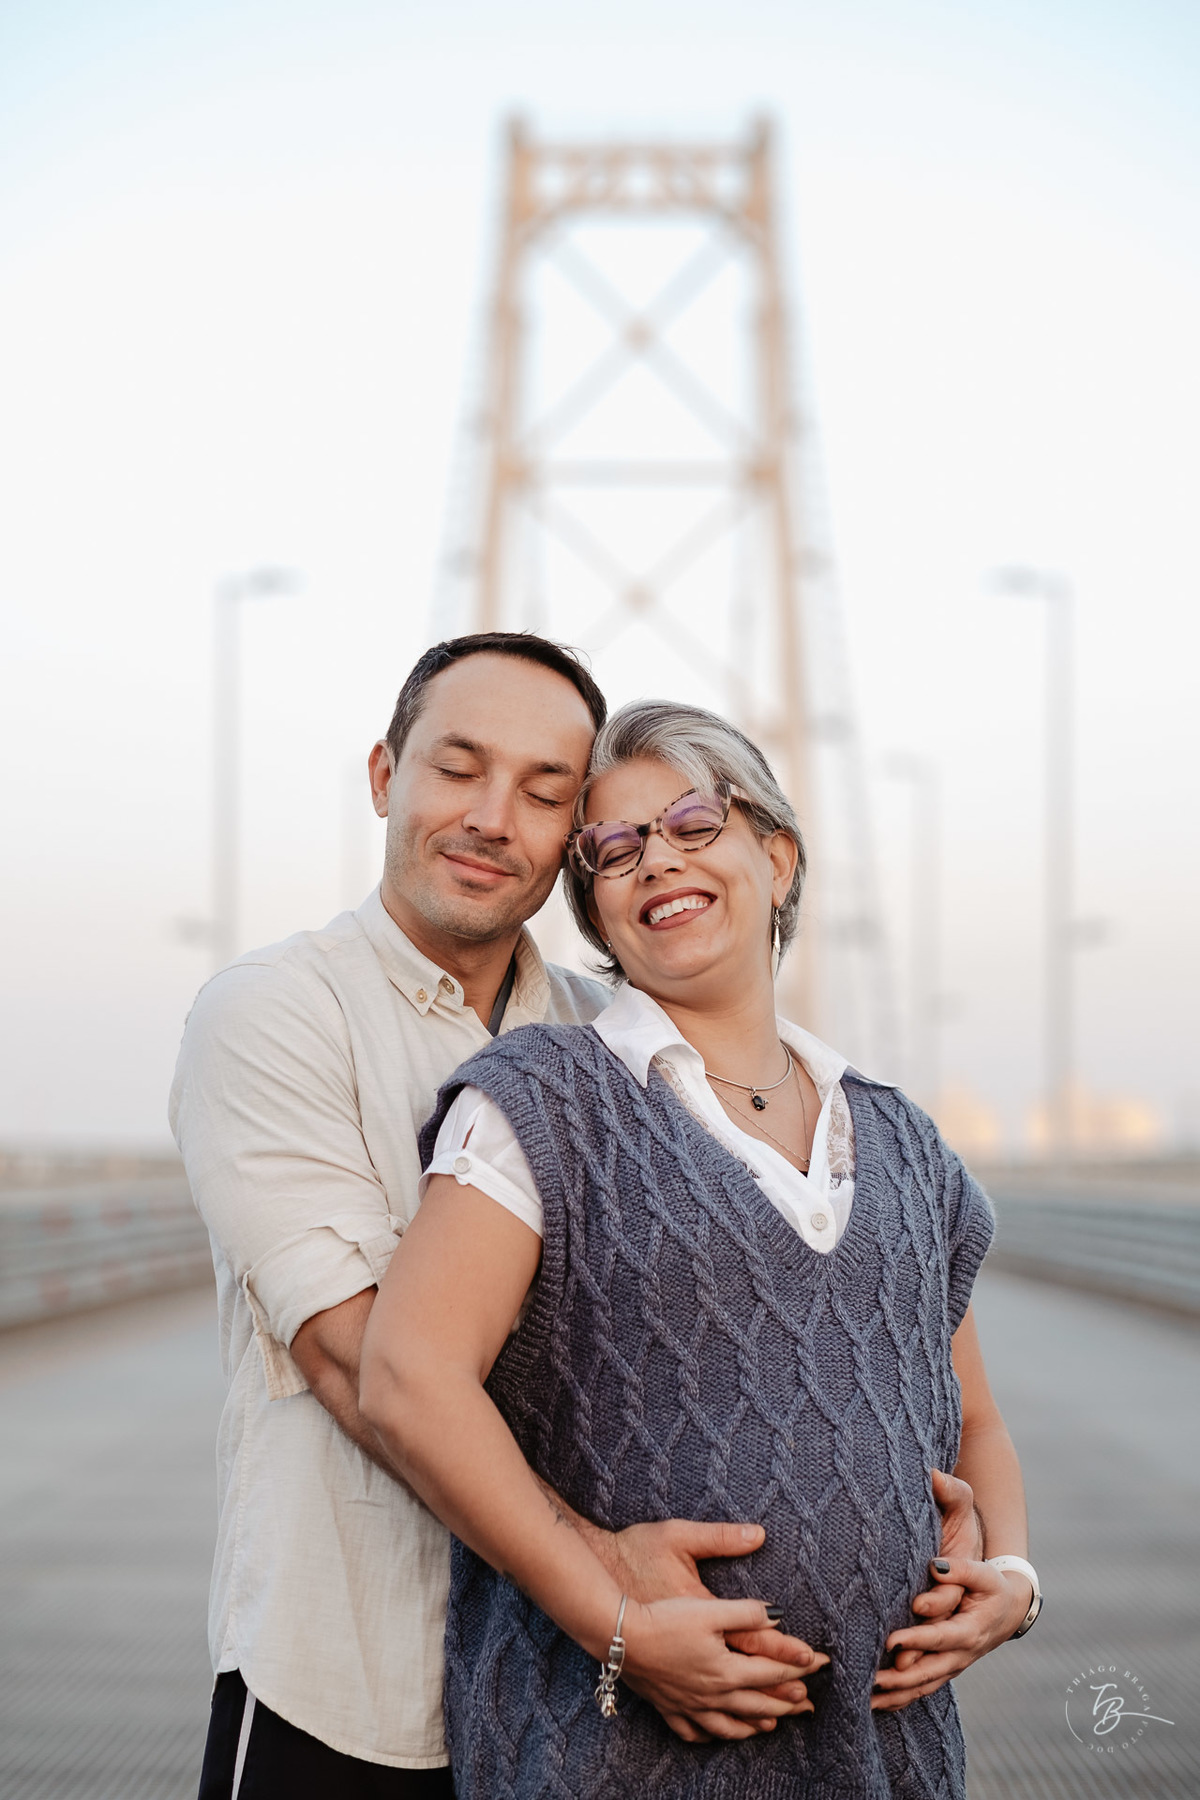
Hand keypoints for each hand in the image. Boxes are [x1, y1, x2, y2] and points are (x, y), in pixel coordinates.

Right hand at [621, 1595, 821, 1743]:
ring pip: (730, 1725)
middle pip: (758, 1703)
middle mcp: (712, 1695)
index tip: (820, 1663)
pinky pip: (695, 1732)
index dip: (799, 1665)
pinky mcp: (668, 1708)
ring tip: (772, 1725)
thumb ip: (747, 1612)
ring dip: (756, 1725)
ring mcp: (690, 1706)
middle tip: (809, 1705)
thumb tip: (778, 1615)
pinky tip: (717, 1734)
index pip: (772, 1670)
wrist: (620, 1637)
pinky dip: (712, 1736)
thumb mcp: (709, 1608)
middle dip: (788, 1703)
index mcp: (726, 1670)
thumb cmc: (665, 1618)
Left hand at [870, 1557, 1030, 1710]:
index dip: (916, 1640)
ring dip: (896, 1694)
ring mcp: (953, 1667)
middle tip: (870, 1680)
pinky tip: (878, 1704)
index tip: (891, 1641)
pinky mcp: (944, 1670)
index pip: (940, 1638)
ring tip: (867, 1700)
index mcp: (970, 1631)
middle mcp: (961, 1655)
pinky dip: (901, 1699)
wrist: (1008, 1612)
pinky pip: (922, 1689)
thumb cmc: (992, 1589)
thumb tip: (935, 1567)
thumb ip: (961, 1570)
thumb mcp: (984, 1575)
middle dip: (899, 1679)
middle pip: (928, 1672)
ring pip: (923, 1687)